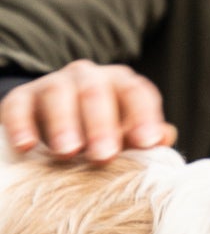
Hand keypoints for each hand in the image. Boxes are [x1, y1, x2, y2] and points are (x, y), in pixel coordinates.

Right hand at [0, 62, 176, 163]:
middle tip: (103, 156)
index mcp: (119, 84)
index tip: (147, 143)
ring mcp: (52, 84)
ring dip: (64, 124)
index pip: (136, 93)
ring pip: (59, 94)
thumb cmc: (96, 134)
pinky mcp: (20, 98)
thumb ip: (143, 138)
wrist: (47, 125)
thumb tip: (166, 137)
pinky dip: (22, 125)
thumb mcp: (121, 135)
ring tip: (67, 153)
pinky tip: (26, 146)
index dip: (144, 116)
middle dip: (101, 125)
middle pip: (97, 92)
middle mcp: (87, 77)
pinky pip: (19, 106)